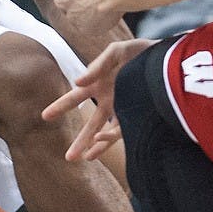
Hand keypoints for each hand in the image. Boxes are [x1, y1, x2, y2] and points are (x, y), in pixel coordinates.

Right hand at [42, 39, 155, 159]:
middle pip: (90, 124)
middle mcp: (108, 100)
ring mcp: (122, 110)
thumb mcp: (116, 52)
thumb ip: (96, 66)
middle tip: (67, 157)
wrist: (167, 58)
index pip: (74, 98)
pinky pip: (122, 131)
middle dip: (79, 140)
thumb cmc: (139, 52)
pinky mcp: (137, 116)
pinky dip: (110, 137)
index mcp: (98, 84)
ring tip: (83, 159)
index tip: (44, 117)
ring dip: (94, 146)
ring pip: (104, 133)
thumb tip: (76, 82)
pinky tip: (101, 141)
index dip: (60, 107)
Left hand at [53, 0, 120, 34]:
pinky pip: (88, 29)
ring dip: (87, 14)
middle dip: (78, 2)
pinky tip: (106, 16)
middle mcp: (61, 0)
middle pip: (67, 3)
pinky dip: (96, 25)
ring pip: (77, 17)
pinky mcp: (83, 30)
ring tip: (103, 8)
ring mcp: (71, 17)